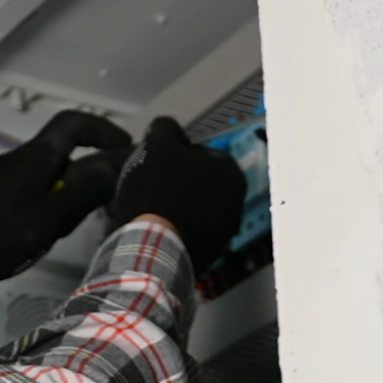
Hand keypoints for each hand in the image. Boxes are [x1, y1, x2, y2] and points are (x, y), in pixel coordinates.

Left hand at [0, 111, 130, 313]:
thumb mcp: (44, 221)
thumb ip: (81, 192)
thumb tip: (114, 166)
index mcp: (35, 158)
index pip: (75, 123)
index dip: (104, 131)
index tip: (125, 151)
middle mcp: (18, 159)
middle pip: (65, 151)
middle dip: (90, 173)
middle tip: (104, 203)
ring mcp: (1, 177)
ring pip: (48, 175)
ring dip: (67, 195)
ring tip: (69, 227)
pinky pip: (30, 190)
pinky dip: (47, 206)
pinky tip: (41, 234)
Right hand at [110, 116, 246, 273]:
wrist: (153, 245)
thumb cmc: (160, 193)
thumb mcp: (158, 144)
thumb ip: (165, 128)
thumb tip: (165, 127)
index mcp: (231, 173)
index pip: (203, 152)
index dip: (176, 153)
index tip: (157, 160)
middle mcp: (235, 203)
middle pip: (199, 182)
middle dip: (176, 182)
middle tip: (150, 183)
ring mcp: (224, 232)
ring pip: (193, 208)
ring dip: (173, 205)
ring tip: (147, 206)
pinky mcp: (207, 254)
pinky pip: (187, 232)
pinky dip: (173, 228)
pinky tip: (153, 226)